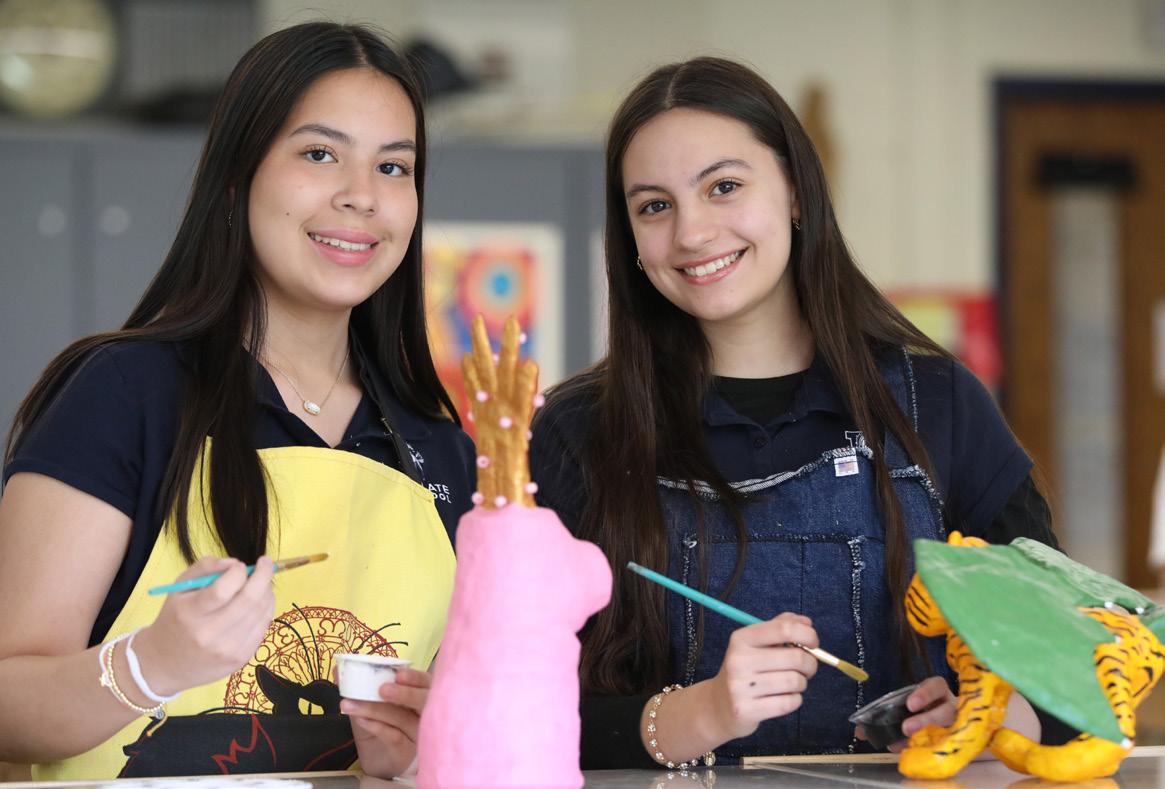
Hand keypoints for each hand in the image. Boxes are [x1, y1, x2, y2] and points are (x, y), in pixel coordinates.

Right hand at [131, 556, 275, 695]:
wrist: (166, 665)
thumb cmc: (175, 620)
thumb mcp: (180, 589)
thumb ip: (205, 568)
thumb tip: (234, 563)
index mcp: (190, 613)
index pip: (223, 589)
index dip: (238, 571)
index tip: (239, 565)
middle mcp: (210, 633)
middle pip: (249, 599)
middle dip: (264, 574)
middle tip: (265, 563)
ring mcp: (228, 649)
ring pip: (262, 612)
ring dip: (267, 591)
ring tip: (261, 583)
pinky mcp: (241, 658)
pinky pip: (263, 627)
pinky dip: (266, 609)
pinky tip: (258, 603)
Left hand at [341, 667, 430, 777]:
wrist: (378, 761)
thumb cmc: (379, 728)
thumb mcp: (367, 705)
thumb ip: (358, 688)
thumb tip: (337, 669)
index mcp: (418, 696)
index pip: (424, 683)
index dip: (414, 678)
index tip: (399, 673)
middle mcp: (424, 714)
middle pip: (422, 701)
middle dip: (404, 693)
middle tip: (382, 689)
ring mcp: (416, 734)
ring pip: (402, 719)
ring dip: (376, 710)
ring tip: (351, 704)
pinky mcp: (405, 752)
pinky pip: (394, 737)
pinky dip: (376, 727)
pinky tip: (361, 720)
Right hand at [707, 612, 818, 740]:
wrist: (718, 705)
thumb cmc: (745, 670)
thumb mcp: (755, 643)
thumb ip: (780, 627)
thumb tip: (807, 623)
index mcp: (741, 639)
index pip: (783, 629)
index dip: (807, 635)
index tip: (813, 643)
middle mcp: (738, 660)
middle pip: (796, 657)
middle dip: (810, 664)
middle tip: (806, 668)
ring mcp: (740, 687)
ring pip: (795, 682)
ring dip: (801, 683)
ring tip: (791, 684)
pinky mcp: (746, 710)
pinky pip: (789, 703)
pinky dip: (794, 700)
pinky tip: (783, 698)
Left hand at [854, 675, 955, 751]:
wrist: (944, 731)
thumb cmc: (920, 714)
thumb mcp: (903, 710)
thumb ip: (883, 717)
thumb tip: (859, 732)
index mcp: (937, 693)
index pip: (937, 686)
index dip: (925, 694)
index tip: (910, 705)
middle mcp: (950, 708)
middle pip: (946, 711)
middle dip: (926, 719)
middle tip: (906, 728)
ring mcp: (957, 726)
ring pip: (950, 731)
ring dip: (929, 738)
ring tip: (909, 744)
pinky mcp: (957, 743)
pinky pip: (949, 748)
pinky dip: (931, 751)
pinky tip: (917, 755)